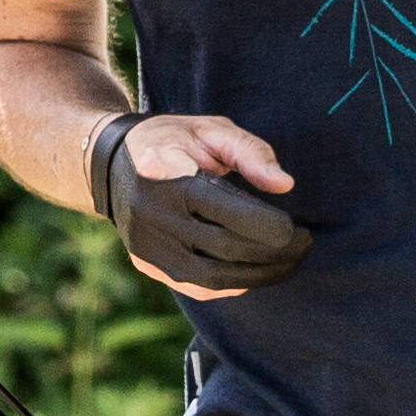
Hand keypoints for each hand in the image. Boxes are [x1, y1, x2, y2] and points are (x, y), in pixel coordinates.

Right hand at [93, 112, 306, 298]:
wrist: (111, 163)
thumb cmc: (171, 141)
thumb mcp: (209, 129)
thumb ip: (249, 152)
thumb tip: (284, 184)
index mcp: (169, 179)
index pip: (227, 213)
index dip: (268, 227)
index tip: (297, 229)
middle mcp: (154, 218)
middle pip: (225, 249)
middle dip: (273, 254)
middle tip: (304, 246)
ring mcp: (148, 246)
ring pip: (213, 278)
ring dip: (259, 276)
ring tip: (289, 263)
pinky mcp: (147, 263)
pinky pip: (197, 286)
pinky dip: (233, 284)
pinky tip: (257, 272)